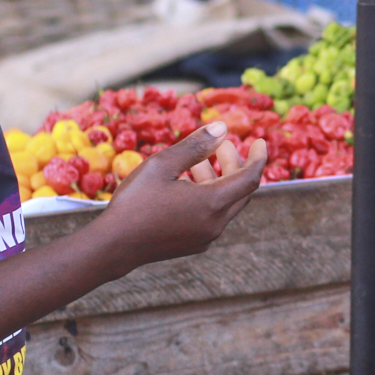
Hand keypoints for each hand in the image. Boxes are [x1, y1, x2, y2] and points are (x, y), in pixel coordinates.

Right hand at [91, 121, 264, 268]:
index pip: (251, 178)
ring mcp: (206, 237)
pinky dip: (209, 196)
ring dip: (218, 179)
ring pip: (225, 203)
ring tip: (196, 162)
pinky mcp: (195, 244)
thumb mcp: (163, 165)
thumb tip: (222, 128)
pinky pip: (213, 216)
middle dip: (235, 164)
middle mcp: (216, 223)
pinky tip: (186, 185)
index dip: (258, 157)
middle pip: (241, 190)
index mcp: (213, 203)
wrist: (114, 246)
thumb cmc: (136, 201)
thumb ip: (195, 145)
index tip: (260, 141)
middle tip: (221, 145)